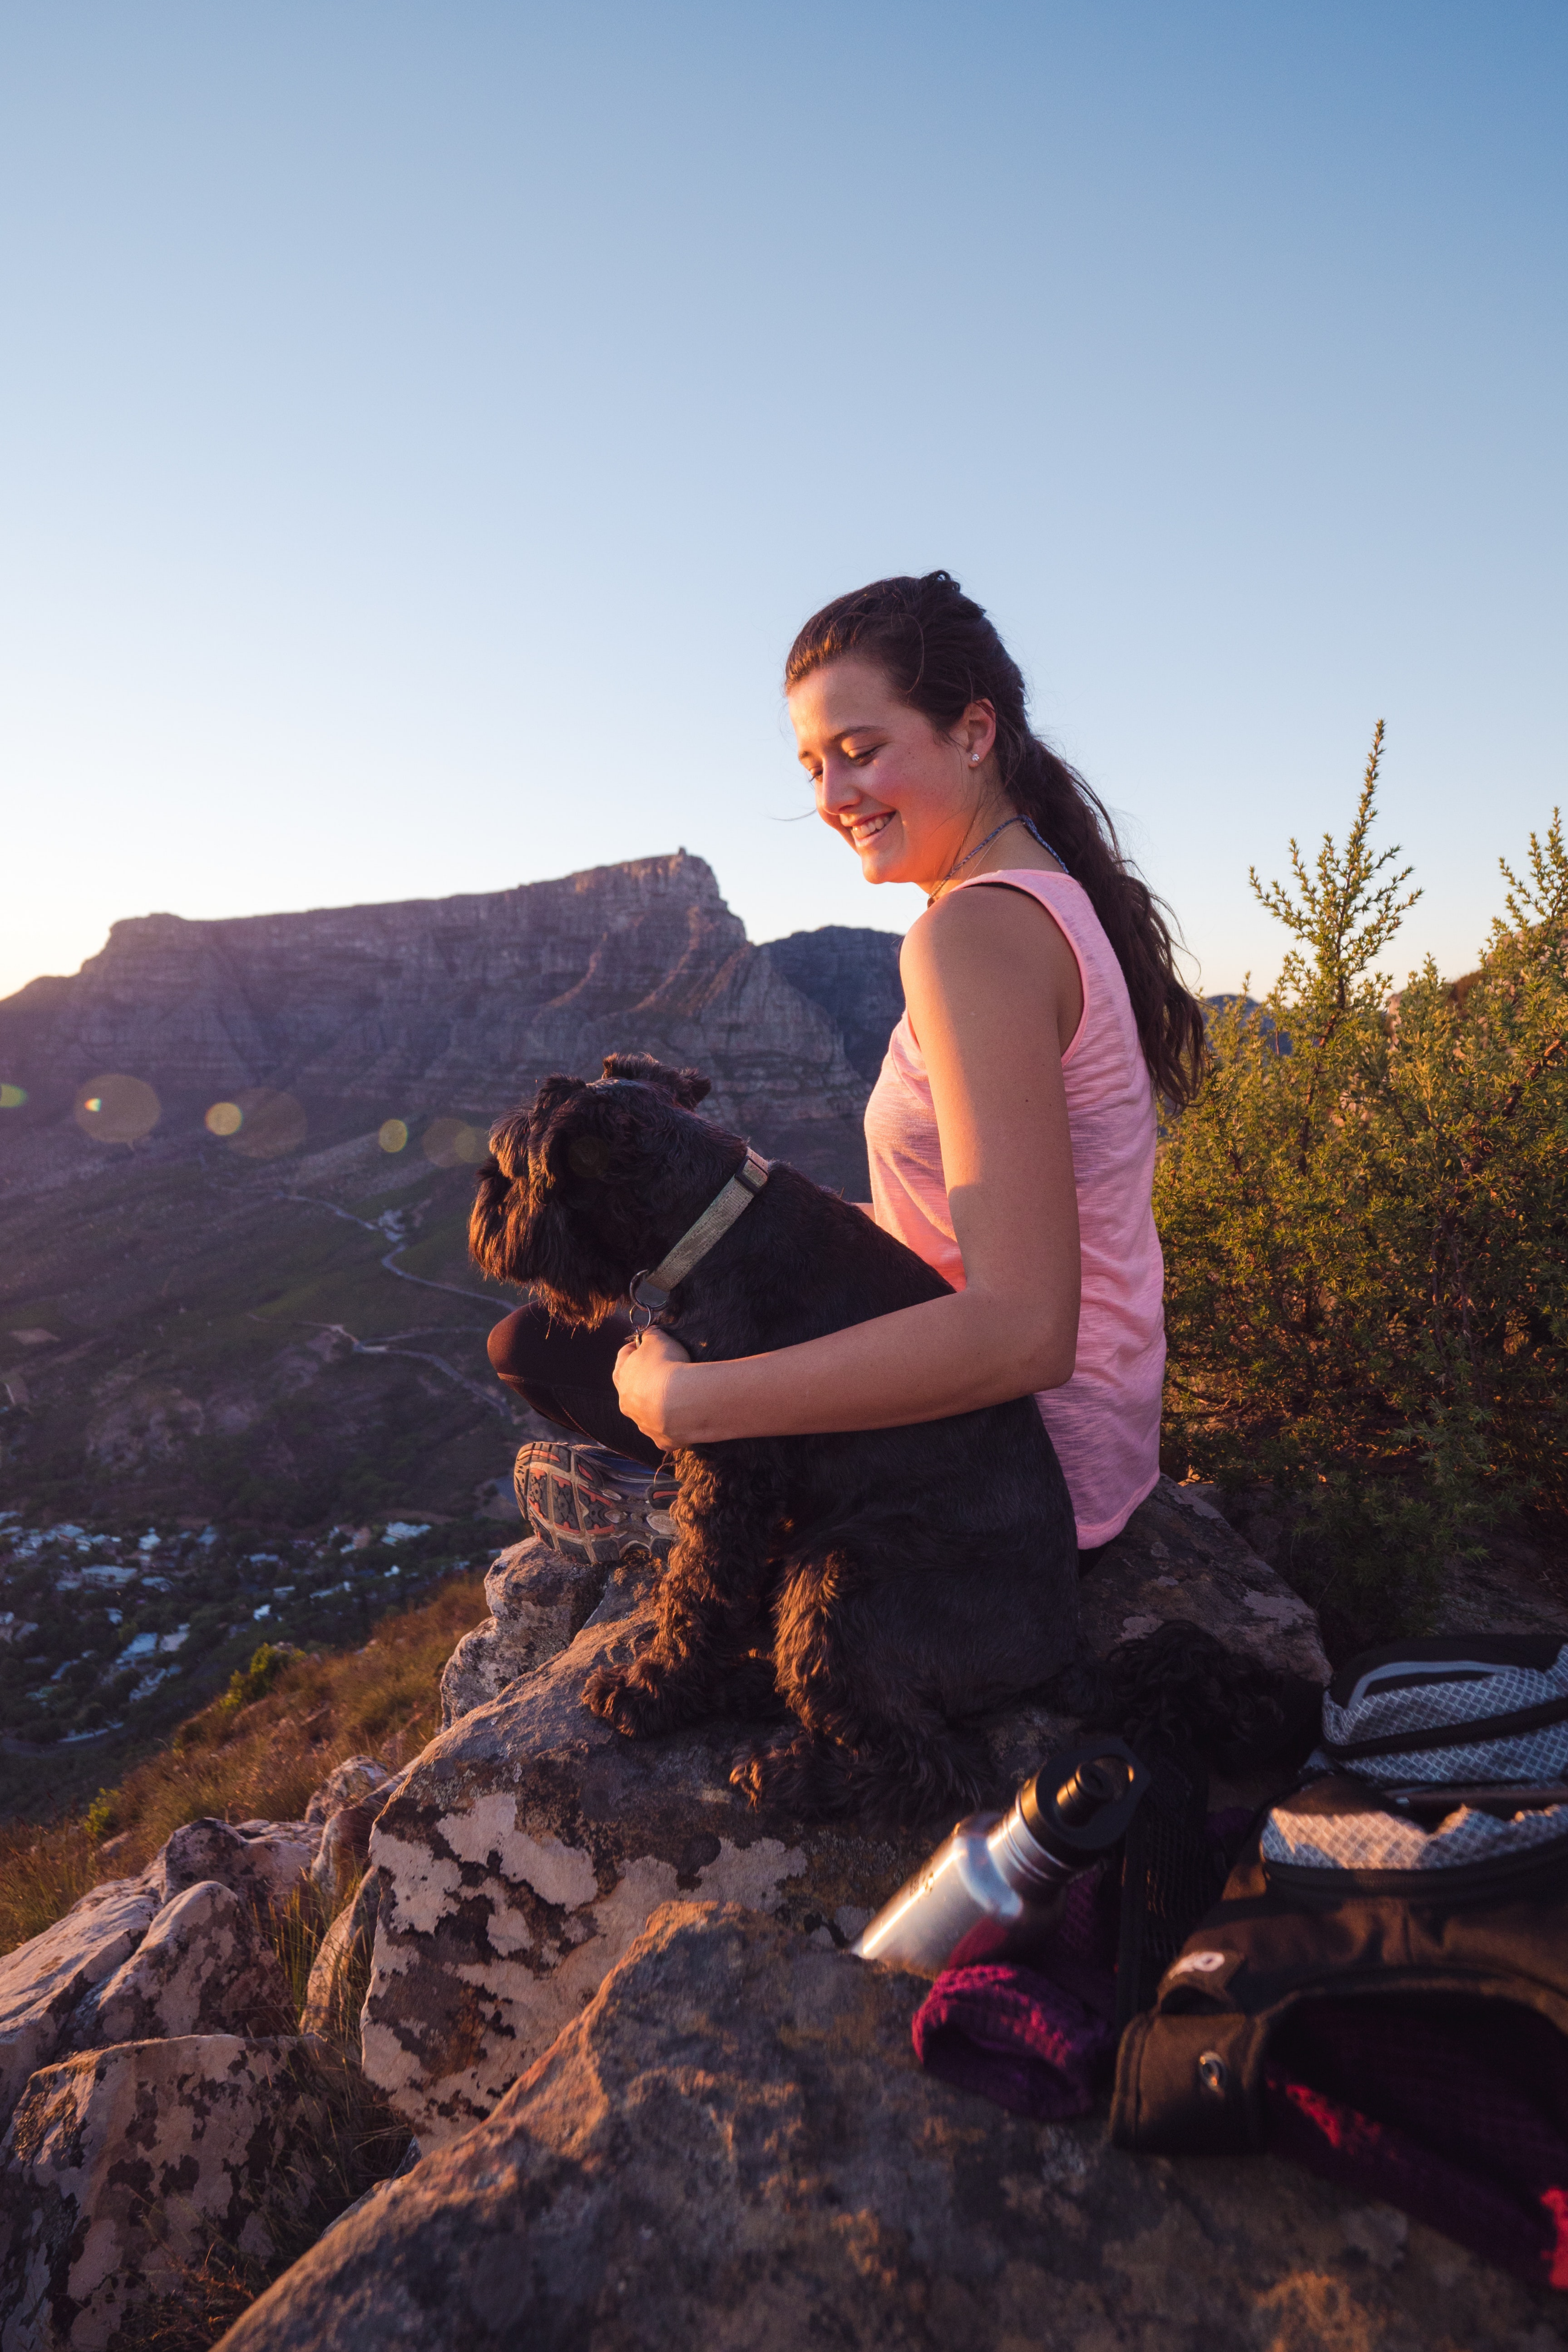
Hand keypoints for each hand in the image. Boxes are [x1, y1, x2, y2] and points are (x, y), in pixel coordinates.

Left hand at [613, 1326, 694, 1450]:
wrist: (680, 1403)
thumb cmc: (666, 1366)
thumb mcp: (658, 1339)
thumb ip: (651, 1335)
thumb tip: (650, 1333)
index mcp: (622, 1376)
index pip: (623, 1357)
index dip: (634, 1348)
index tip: (643, 1344)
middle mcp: (627, 1402)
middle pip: (631, 1388)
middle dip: (642, 1380)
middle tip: (659, 1372)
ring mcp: (642, 1423)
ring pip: (645, 1413)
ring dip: (655, 1405)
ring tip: (674, 1398)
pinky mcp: (660, 1439)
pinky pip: (664, 1431)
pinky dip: (671, 1426)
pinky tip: (682, 1419)